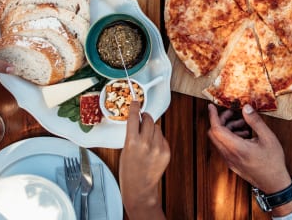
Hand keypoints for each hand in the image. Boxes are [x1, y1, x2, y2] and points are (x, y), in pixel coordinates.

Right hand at [120, 100, 168, 219]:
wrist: (140, 189)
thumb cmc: (128, 172)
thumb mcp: (125, 150)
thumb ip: (132, 135)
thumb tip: (138, 122)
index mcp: (132, 142)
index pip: (134, 117)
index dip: (135, 107)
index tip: (136, 102)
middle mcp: (146, 143)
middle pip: (149, 120)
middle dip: (145, 117)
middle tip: (142, 119)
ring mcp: (158, 148)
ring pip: (157, 127)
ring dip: (152, 128)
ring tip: (146, 139)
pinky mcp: (166, 152)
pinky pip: (163, 138)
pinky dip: (158, 139)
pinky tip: (152, 148)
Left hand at [207, 104, 289, 192]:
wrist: (274, 184)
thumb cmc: (273, 162)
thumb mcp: (268, 138)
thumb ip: (255, 121)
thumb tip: (246, 108)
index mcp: (237, 148)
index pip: (216, 130)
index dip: (213, 116)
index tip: (211, 106)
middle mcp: (229, 155)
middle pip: (214, 134)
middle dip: (221, 121)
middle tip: (233, 114)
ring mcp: (230, 161)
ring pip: (219, 141)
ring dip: (228, 129)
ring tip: (245, 126)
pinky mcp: (232, 164)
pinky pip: (225, 148)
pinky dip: (230, 138)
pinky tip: (246, 136)